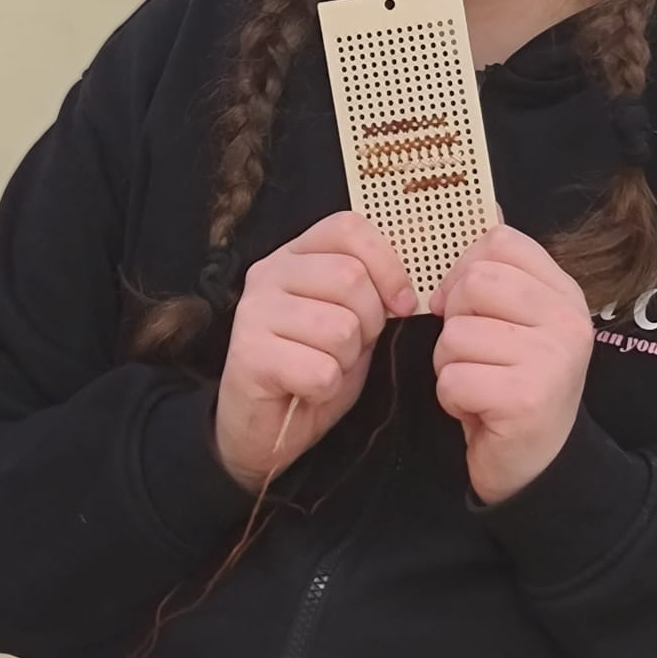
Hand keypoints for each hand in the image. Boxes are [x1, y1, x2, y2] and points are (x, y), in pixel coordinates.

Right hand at [214, 212, 416, 492]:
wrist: (262, 428)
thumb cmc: (309, 368)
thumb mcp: (348, 320)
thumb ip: (369, 292)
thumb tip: (406, 291)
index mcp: (293, 256)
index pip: (348, 229)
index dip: (387, 265)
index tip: (400, 304)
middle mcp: (267, 275)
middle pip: (350, 277)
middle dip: (369, 323)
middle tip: (347, 348)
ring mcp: (253, 313)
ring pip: (339, 326)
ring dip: (345, 360)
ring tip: (323, 367)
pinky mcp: (249, 356)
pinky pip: (321, 369)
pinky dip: (326, 388)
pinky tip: (306, 389)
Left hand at [428, 225, 593, 505]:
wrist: (537, 467)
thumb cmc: (514, 387)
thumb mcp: (514, 322)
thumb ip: (501, 272)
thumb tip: (484, 202)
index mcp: (564, 293)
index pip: (500, 241)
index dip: (465, 271)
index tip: (467, 306)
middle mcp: (568, 320)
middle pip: (473, 282)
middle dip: (454, 323)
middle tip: (476, 355)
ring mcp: (553, 358)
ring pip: (455, 334)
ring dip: (450, 366)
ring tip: (480, 385)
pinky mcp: (527, 398)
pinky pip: (453, 377)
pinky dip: (452, 399)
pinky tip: (478, 411)